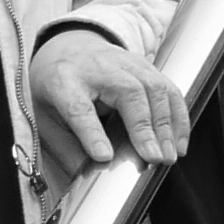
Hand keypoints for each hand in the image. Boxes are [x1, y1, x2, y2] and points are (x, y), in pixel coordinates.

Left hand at [30, 27, 191, 175]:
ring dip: (167, 125)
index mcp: (65, 82)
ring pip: (155, 89)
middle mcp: (98, 68)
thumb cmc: (56, 86)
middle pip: (128, 93)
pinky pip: (169, 89)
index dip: (92, 133)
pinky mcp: (146, 67)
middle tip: (155, 159)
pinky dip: (178, 117)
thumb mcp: (45, 117)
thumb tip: (88, 176)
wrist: (68, 47)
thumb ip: (65, 147)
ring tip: (169, 156)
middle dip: (144, 128)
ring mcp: (126, 63)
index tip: (103, 156)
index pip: (78, 107)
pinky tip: (179, 143)